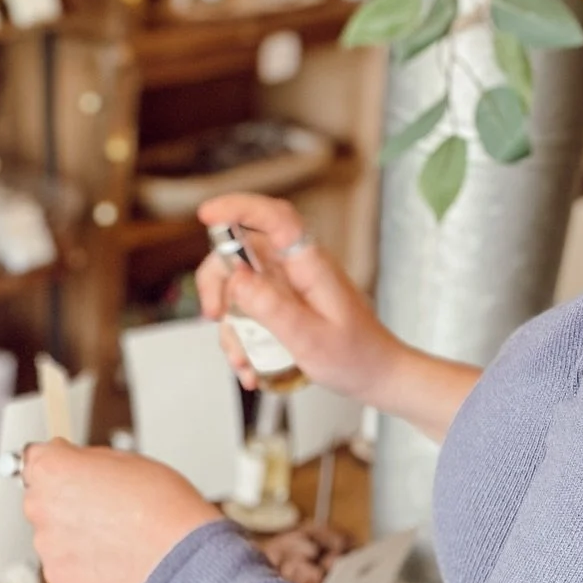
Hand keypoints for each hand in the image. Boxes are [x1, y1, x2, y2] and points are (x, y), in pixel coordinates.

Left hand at [21, 441, 216, 582]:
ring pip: (53, 532)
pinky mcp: (56, 575)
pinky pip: (63, 561)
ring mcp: (46, 544)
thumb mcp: (125, 459)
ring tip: (112, 533)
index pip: (34, 458)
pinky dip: (80, 559)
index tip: (67, 469)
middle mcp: (40, 505)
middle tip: (102, 504)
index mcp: (53, 469)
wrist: (176, 555)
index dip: (58, 462)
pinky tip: (109, 554)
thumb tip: (72, 461)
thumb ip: (86, 459)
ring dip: (73, 531)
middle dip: (65, 498)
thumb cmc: (161, 504)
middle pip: (42, 496)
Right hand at [195, 192, 402, 399]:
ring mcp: (289, 285)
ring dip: (230, 322)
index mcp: (310, 265)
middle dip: (217, 281)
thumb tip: (236, 277)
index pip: (276, 218)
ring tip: (241, 359)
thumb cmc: (355, 356)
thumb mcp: (311, 339)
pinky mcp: (284, 302)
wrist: (376, 375)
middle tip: (215, 315)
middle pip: (242, 250)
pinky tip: (249, 364)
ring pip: (238, 284)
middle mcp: (296, 267)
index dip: (239, 207)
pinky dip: (241, 336)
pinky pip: (249, 309)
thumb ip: (272, 307)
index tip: (207, 214)